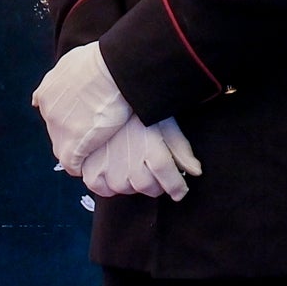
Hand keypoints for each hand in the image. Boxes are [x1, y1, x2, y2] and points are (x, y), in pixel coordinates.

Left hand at [34, 41, 132, 170]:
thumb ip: (62, 76)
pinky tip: (89, 165)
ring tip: (96, 149)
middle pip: (58, 131)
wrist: (114, 70)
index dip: (70, 118)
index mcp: (48, 92)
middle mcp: (48, 111)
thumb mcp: (73, 61)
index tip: (84, 119)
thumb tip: (52, 89)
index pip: (53, 113)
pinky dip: (79, 166)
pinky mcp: (73, 144)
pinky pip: (71, 164)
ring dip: (78, 149)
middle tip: (96, 132)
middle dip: (73, 133)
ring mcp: (59, 129)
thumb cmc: (101, 60)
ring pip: (64, 148)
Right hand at [81, 113, 200, 201]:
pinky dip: (108, 184)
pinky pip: (102, 189)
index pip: (169, 180)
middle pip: (148, 187)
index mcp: (151, 148)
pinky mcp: (90, 169)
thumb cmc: (137, 109)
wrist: (104, 95)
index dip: (176, 187)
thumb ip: (181, 149)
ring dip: (132, 183)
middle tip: (153, 172)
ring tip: (132, 166)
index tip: (180, 191)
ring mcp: (108, 167)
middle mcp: (130, 161)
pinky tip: (114, 171)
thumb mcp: (165, 123)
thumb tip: (196, 171)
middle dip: (155, 184)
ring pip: (126, 189)